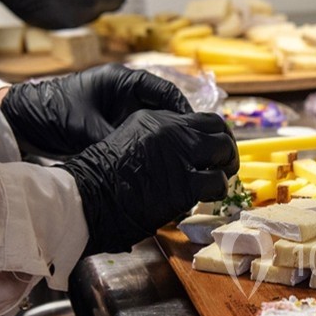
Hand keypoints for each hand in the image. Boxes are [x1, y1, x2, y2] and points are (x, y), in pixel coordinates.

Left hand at [1, 64, 191, 155]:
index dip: (183, 109)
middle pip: (164, 108)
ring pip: (154, 123)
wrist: (23, 119)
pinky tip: (157, 162)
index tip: (195, 129)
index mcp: (123, 80)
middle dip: (178, 127)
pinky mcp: (113, 125)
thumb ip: (113, 139)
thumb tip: (139, 160)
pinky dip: (149, 146)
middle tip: (193, 148)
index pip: (165, 90)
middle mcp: (126, 92)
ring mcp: (120, 109)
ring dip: (165, 139)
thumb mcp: (84, 126)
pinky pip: (139, 134)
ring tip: (180, 158)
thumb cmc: (51, 111)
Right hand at [57, 111, 238, 255]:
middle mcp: (173, 131)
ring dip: (225, 170)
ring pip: (224, 154)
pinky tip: (208, 197)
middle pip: (219, 132)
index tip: (215, 150)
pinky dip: (218, 191)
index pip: (203, 119)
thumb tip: (177, 151)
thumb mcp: (129, 139)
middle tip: (224, 167)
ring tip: (218, 184)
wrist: (89, 195)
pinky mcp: (185, 183)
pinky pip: (217, 182)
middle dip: (226, 151)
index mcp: (158, 118)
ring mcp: (181, 154)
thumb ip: (156, 138)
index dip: (216, 135)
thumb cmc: (101, 176)